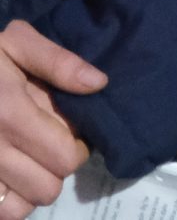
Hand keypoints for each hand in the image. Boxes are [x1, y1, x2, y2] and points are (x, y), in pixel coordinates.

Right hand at [0, 21, 102, 215]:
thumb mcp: (13, 43)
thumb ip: (56, 61)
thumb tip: (97, 84)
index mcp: (10, 113)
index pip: (65, 157)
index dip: (77, 148)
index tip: (71, 134)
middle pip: (46, 188)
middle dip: (56, 170)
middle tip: (49, 149)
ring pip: (18, 208)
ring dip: (28, 190)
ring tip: (27, 164)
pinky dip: (5, 201)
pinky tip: (6, 177)